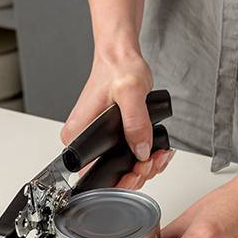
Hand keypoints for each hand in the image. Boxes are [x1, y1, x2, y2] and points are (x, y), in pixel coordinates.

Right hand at [60, 48, 173, 189]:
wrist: (120, 56)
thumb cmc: (117, 68)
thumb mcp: (130, 92)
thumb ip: (136, 121)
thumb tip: (140, 149)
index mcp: (79, 134)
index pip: (93, 174)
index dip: (119, 181)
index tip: (138, 171)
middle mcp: (85, 141)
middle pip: (111, 175)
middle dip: (138, 172)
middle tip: (153, 159)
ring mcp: (99, 141)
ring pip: (122, 168)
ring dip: (146, 166)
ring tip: (159, 153)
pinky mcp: (111, 138)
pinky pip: (128, 157)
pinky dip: (146, 158)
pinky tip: (157, 151)